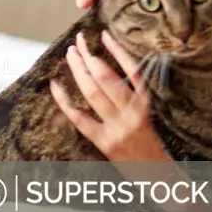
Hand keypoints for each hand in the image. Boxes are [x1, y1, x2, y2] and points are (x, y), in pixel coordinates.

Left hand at [51, 29, 170, 162]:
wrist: (156, 175)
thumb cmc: (153, 144)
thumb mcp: (150, 116)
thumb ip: (134, 96)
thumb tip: (114, 71)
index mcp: (146, 105)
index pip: (132, 71)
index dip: (117, 51)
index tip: (104, 35)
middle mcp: (132, 114)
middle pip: (106, 78)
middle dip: (90, 57)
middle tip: (78, 41)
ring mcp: (116, 128)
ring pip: (93, 94)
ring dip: (79, 72)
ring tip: (70, 55)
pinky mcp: (103, 141)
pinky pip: (80, 118)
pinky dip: (65, 102)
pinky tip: (56, 86)